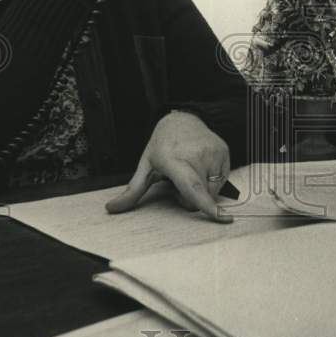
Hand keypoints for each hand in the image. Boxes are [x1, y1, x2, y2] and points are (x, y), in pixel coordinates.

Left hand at [106, 111, 233, 222]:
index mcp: (174, 160)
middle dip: (188, 197)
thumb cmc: (162, 145)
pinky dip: (212, 181)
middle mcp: (196, 156)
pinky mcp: (225, 153)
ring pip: (212, 191)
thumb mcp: (145, 165)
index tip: (220, 217)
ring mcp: (213, 153)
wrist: (183, 119)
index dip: (205, 204)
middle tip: (179, 180)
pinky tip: (201, 167)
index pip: (192, 187)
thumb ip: (132, 191)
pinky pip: (222, 181)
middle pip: (199, 197)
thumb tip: (111, 208)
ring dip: (202, 190)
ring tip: (191, 172)